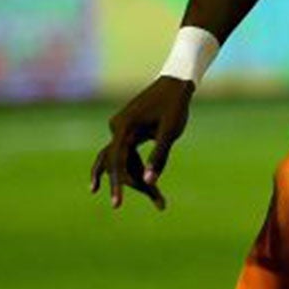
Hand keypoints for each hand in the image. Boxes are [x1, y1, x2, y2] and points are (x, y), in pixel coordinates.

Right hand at [90, 77, 195, 208]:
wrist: (176, 83)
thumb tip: (150, 182)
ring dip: (118, 174)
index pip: (116, 161)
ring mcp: (119, 126)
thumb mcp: (170, 133)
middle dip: (117, 182)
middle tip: (117, 205)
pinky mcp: (125, 126)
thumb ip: (159, 157)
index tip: (117, 203)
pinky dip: (124, 163)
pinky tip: (124, 180)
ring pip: (114, 155)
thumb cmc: (176, 107)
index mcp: (124, 127)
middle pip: (112, 160)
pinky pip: (120, 148)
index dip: (116, 185)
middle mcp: (116, 126)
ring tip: (113, 196)